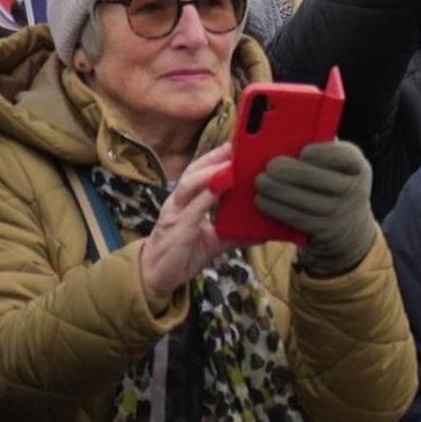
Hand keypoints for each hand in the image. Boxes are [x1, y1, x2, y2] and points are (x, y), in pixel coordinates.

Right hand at [135, 146, 237, 303]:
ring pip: (190, 185)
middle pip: (194, 171)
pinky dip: (206, 194)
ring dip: (211, 172)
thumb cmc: (184, 254)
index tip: (239, 144)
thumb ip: (235, 231)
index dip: (217, 158)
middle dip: (215, 157)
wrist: (157, 277)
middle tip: (238, 144)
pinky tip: (221, 185)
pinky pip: (192, 207)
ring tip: (232, 162)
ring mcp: (176, 213)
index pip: (201, 173)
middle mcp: (179, 202)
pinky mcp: (177, 228)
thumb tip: (263, 228)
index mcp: (187, 201)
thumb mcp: (215, 241)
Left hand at [251, 138, 379, 275]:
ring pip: (304, 200)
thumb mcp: (336, 167)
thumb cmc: (332, 184)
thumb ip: (319, 151)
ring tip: (260, 182)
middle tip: (269, 167)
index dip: (322, 153)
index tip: (302, 152)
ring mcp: (341, 213)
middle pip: (318, 179)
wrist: (350, 227)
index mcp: (357, 166)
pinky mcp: (325, 231)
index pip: (344, 156)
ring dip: (276, 190)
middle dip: (290, 172)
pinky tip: (262, 200)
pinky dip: (276, 209)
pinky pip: (297, 218)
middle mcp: (355, 190)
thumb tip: (282, 137)